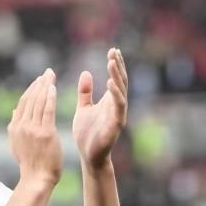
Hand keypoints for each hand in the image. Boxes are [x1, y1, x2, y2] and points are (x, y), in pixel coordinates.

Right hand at [8, 68, 61, 187]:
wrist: (37, 179)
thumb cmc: (31, 165)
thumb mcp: (17, 145)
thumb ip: (16, 127)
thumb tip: (14, 112)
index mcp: (14, 128)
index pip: (23, 103)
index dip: (31, 89)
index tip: (39, 80)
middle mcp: (21, 126)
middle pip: (30, 99)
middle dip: (39, 83)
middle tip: (47, 72)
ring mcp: (32, 129)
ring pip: (38, 102)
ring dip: (45, 86)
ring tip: (51, 76)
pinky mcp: (45, 133)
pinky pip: (47, 110)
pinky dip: (49, 97)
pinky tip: (53, 87)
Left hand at [72, 48, 127, 168]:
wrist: (88, 155)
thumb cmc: (87, 133)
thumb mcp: (84, 107)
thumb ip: (86, 92)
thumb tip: (86, 72)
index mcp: (110, 101)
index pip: (116, 79)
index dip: (115, 65)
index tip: (112, 50)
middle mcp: (117, 106)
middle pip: (120, 82)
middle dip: (118, 67)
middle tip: (114, 52)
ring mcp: (118, 115)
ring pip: (120, 92)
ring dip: (117, 77)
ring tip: (111, 63)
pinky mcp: (115, 125)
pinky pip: (118, 107)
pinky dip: (115, 95)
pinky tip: (110, 84)